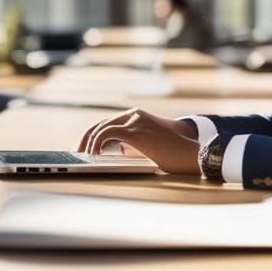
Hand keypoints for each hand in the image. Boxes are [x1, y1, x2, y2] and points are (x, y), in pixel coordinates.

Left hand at [76, 109, 200, 174]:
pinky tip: (94, 154)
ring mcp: (134, 121)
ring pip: (102, 128)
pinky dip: (96, 143)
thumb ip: (133, 143)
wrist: (193, 153)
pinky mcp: (134, 130)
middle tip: (78, 152)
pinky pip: (107, 134)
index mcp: (138, 116)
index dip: (94, 135)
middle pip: (101, 124)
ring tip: (84, 156)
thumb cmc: (174, 153)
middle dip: (87, 138)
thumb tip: (115, 150)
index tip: (84, 147)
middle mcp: (134, 115)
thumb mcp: (150, 145)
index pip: (108, 123)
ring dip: (89, 142)